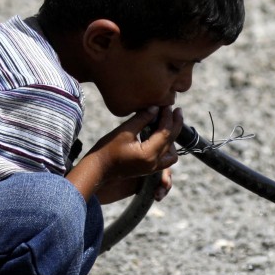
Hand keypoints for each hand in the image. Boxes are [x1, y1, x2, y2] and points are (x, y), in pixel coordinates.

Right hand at [65, 106, 182, 200]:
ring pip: (171, 154)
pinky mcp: (148, 170)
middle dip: (175, 124)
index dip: (168, 117)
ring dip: (172, 139)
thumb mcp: (124, 131)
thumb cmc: (107, 150)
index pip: (165, 132)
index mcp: (149, 154)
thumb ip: (142, 119)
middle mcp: (154, 163)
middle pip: (171, 142)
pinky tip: (159, 137)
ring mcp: (151, 169)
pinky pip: (165, 160)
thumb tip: (156, 108)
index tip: (168, 105)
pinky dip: (166, 148)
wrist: (97, 169)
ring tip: (167, 124)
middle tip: (176, 110)